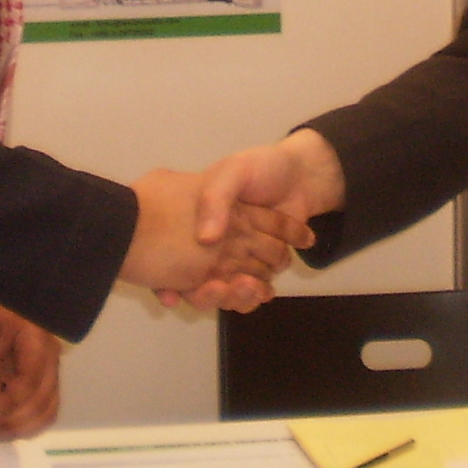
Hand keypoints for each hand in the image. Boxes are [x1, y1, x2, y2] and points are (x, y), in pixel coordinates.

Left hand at [0, 298, 60, 440]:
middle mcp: (52, 362)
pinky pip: (47, 410)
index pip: (29, 382)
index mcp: (37, 345)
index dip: (9, 404)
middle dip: (13, 422)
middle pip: (42, 402)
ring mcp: (53, 373)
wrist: (13, 304)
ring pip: (48, 411)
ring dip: (21, 429)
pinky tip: (9, 430)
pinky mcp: (48, 382)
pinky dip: (30, 426)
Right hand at [166, 131, 349, 311]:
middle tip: (215, 289)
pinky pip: (246, 293)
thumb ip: (217, 199)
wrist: (303, 176)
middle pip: (193, 282)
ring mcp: (232, 257)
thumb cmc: (261, 168)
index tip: (171, 293)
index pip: (168, 254)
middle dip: (203, 293)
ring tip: (247, 288)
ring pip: (220, 291)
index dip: (164, 277)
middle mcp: (209, 243)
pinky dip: (250, 299)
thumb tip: (206, 239)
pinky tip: (261, 293)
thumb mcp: (233, 171)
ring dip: (229, 298)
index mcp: (195, 220)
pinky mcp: (257, 268)